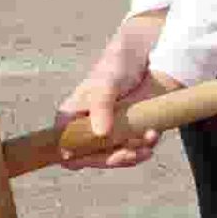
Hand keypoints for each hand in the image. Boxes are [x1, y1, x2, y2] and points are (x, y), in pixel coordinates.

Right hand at [59, 14, 166, 170]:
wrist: (150, 58)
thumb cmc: (118, 66)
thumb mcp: (106, 84)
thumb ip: (101, 106)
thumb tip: (101, 133)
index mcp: (72, 117)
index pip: (64, 146)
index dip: (75, 156)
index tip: (96, 155)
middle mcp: (88, 128)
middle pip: (91, 158)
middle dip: (113, 158)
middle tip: (130, 152)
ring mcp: (109, 134)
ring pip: (114, 159)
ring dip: (132, 153)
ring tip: (148, 137)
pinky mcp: (128, 135)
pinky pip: (132, 153)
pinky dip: (144, 148)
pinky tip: (153, 135)